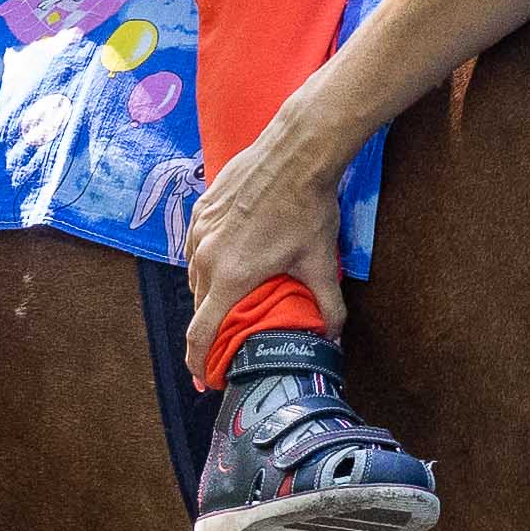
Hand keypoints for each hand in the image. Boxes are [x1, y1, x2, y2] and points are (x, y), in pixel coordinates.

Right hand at [180, 113, 341, 340]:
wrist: (296, 152)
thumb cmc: (308, 208)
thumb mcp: (321, 263)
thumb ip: (327, 306)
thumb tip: (334, 336)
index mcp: (231, 277)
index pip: (200, 333)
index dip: (197, 361)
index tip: (201, 378)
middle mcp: (206, 256)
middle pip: (198, 305)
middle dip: (211, 324)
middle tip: (228, 335)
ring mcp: (200, 230)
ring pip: (195, 274)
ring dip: (210, 290)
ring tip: (232, 295)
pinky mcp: (201, 209)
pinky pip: (196, 245)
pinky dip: (208, 259)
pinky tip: (230, 256)